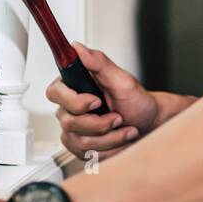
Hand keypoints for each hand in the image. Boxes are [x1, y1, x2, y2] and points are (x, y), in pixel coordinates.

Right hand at [46, 41, 160, 160]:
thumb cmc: (136, 101)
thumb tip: (77, 47)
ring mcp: (73, 129)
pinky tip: (120, 139)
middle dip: (100, 124)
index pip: (54, 93)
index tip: (97, 101)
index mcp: (74, 86)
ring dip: (110, 137)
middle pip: (69, 122)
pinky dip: (110, 149)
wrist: (147, 123)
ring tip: (125, 129)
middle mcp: (69, 108)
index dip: (74, 101)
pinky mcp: (79, 147)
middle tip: (118, 117)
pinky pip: (88, 154)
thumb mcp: (122, 79)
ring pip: (80, 141)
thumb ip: (99, 63)